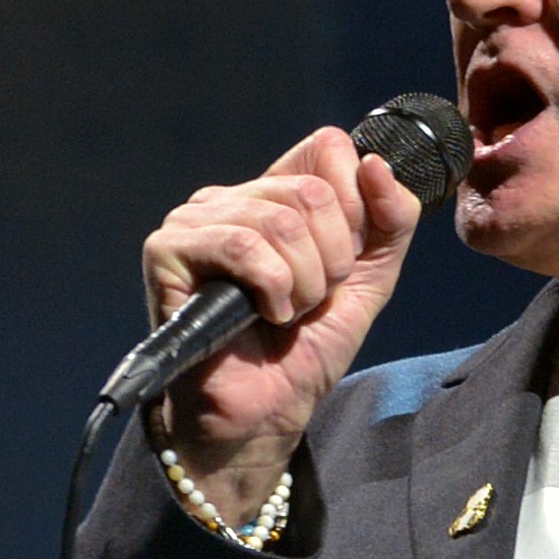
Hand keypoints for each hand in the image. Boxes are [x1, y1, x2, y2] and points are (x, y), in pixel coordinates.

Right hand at [141, 127, 422, 499]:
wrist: (268, 412)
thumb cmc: (308, 347)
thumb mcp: (370, 277)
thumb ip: (391, 220)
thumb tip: (375, 163)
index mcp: (277, 193)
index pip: (328, 147)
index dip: (355, 207)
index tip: (345, 261)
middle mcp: (233, 197)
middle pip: (311, 190)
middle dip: (332, 260)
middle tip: (311, 299)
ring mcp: (195, 220)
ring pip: (281, 220)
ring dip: (303, 282)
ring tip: (288, 313)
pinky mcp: (167, 250)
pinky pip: (241, 245)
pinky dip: (271, 288)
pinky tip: (264, 316)